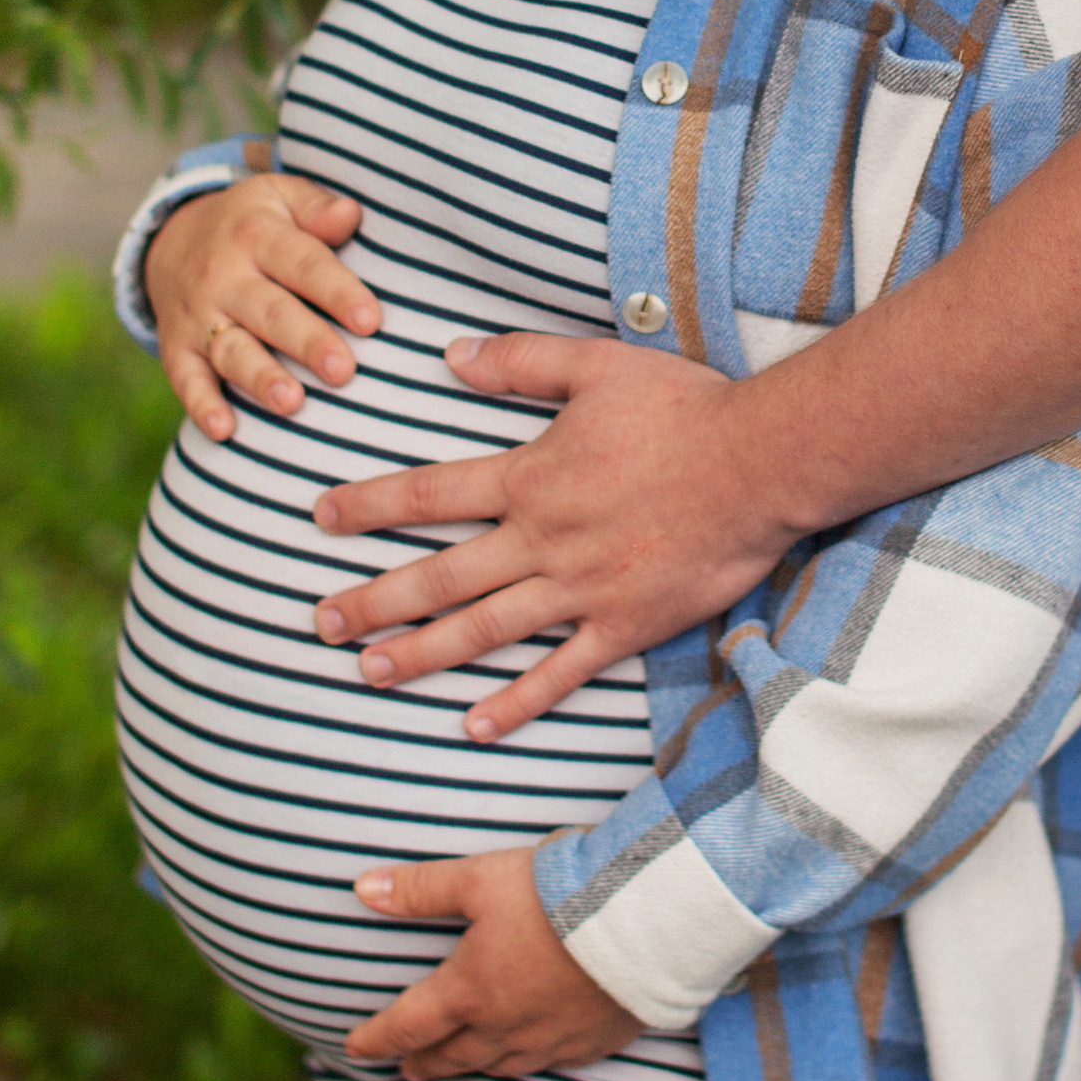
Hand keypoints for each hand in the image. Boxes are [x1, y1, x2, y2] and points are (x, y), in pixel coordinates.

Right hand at [147, 156, 381, 441]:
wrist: (171, 239)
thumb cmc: (252, 223)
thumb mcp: (280, 196)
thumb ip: (316, 207)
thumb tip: (351, 214)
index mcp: (257, 234)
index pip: (303, 263)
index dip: (336, 291)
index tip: (370, 320)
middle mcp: (223, 276)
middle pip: (270, 312)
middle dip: (306, 342)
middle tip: (342, 370)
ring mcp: (197, 315)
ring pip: (231, 349)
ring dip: (260, 378)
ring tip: (292, 403)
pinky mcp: (176, 347)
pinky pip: (185, 378)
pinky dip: (201, 405)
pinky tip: (224, 430)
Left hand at [308, 333, 790, 739]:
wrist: (761, 465)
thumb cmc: (686, 409)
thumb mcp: (598, 365)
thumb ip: (522, 360)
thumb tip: (451, 354)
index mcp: (530, 478)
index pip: (429, 493)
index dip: (369, 505)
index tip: (320, 517)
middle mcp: (542, 541)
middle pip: (439, 577)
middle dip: (373, 601)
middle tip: (319, 624)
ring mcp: (580, 591)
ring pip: (483, 631)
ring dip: (421, 654)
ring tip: (370, 673)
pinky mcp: (623, 628)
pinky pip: (558, 674)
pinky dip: (514, 703)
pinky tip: (474, 725)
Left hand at [343, 845, 639, 1079]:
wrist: (643, 921)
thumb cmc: (555, 894)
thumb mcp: (479, 879)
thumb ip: (420, 888)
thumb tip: (361, 889)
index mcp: (469, 991)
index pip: (409, 1024)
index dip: (377, 1039)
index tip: (354, 1050)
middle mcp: (504, 1027)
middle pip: (452, 1056)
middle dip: (423, 1063)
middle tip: (406, 1070)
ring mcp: (550, 1040)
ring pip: (499, 1066)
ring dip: (471, 1068)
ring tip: (459, 1067)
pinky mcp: (593, 1041)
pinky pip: (551, 1064)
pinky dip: (530, 1063)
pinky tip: (532, 1057)